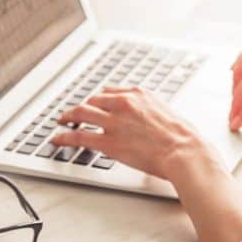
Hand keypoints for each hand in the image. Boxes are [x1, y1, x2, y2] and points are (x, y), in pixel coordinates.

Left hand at [50, 86, 221, 182]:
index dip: (98, 99)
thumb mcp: (166, 111)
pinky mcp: (108, 141)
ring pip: (81, 114)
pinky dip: (65, 137)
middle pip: (93, 100)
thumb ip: (149, 110)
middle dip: (82, 107)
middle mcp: (123, 103)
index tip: (94, 104)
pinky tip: (58, 138)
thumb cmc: (181, 135)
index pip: (110, 92)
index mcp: (138, 94)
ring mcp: (113, 122)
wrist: (183, 150)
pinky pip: (79, 137)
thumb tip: (146, 117)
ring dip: (68, 117)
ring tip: (62, 121)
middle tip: (74, 112)